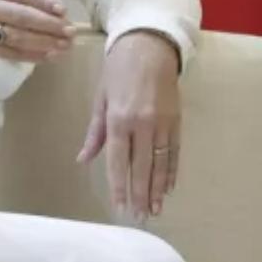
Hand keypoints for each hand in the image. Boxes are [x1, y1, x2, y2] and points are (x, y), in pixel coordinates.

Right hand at [0, 0, 73, 61]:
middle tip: (71, 30)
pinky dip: (30, 55)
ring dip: (45, 42)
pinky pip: (8, 52)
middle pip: (22, 16)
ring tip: (66, 44)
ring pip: (18, 37)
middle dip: (49, 25)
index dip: (41, 1)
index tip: (61, 9)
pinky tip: (49, 55)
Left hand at [78, 31, 181, 220]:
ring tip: (155, 209)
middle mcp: (143, 124)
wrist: (150, 45)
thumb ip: (95, 132)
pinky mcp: (177, 119)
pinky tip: (169, 185)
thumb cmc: (118, 70)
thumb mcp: (101, 98)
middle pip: (142, 167)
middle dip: (140, 194)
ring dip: (158, 188)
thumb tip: (84, 159)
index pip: (118, 161)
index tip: (120, 206)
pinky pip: (175, 151)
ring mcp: (163, 123)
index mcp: (119, 119)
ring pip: (161, 163)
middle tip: (140, 216)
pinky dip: (172, 170)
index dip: (119, 186)